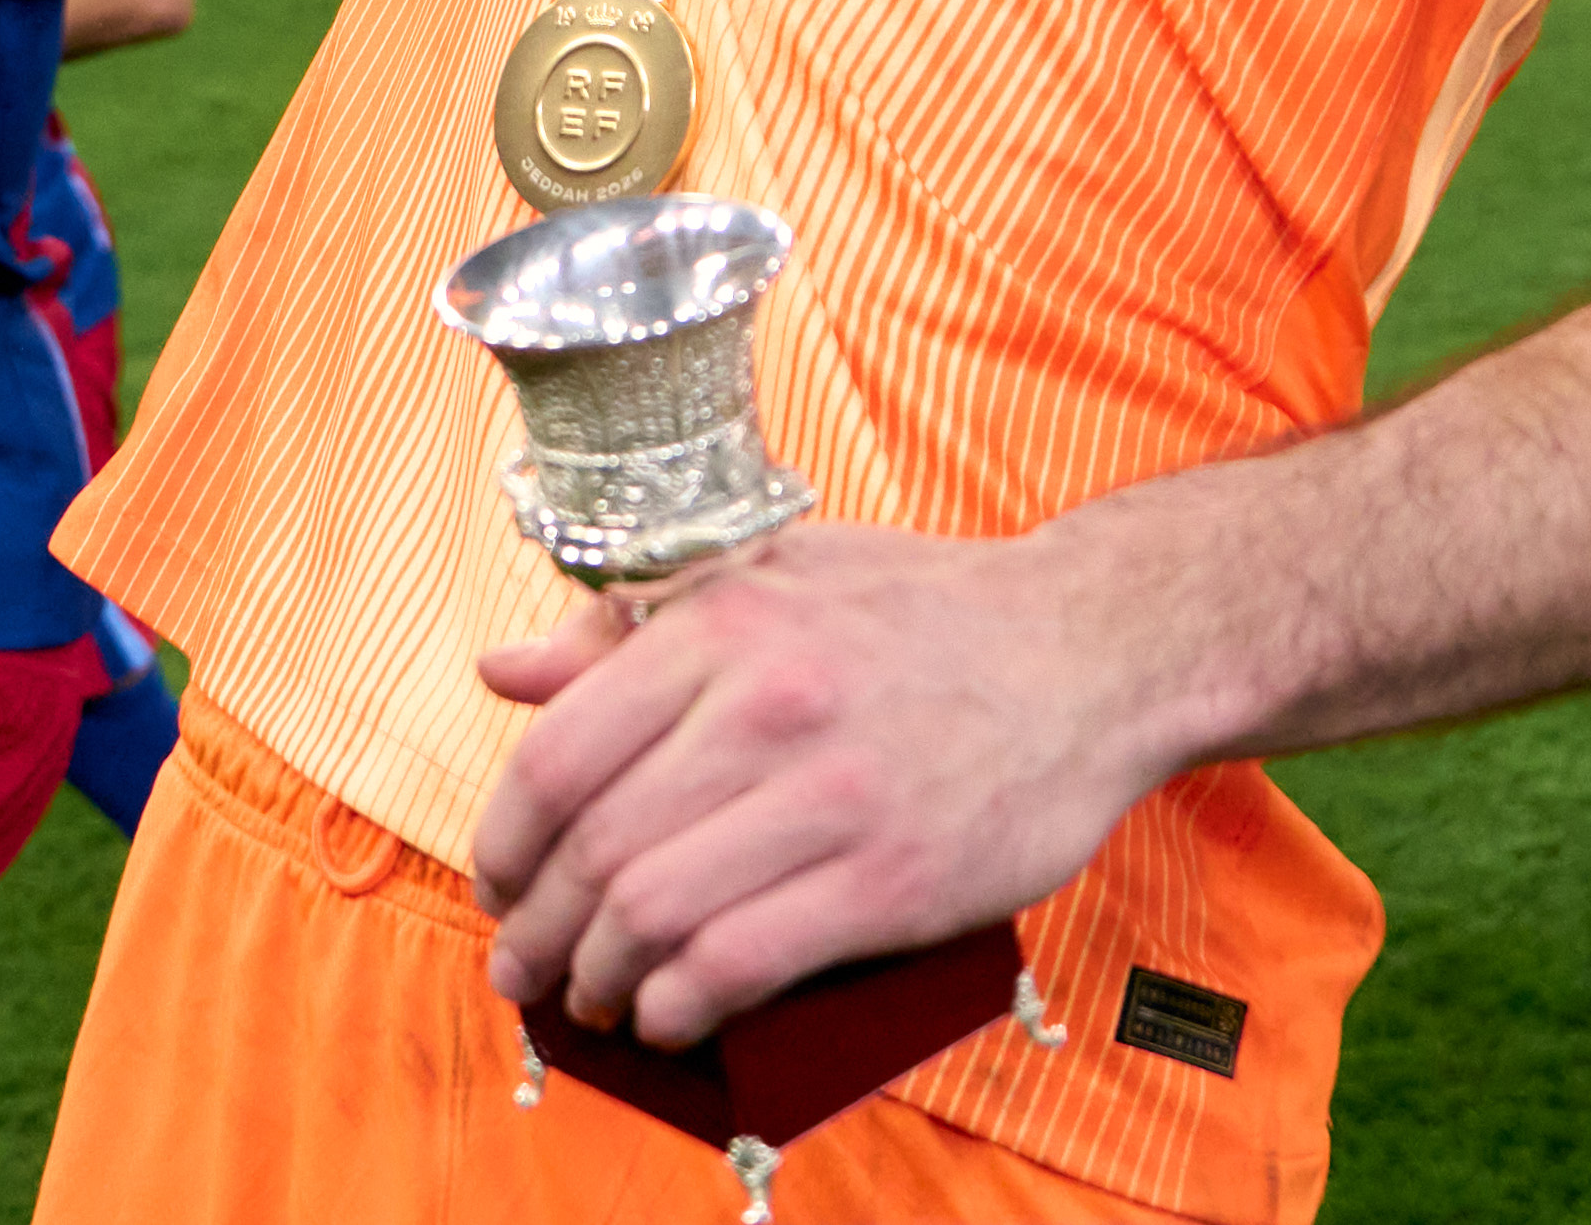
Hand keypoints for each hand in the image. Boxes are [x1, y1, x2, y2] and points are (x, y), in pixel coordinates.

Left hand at [471, 520, 1165, 1047]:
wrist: (1091, 649)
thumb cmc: (921, 612)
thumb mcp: (769, 575)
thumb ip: (629, 629)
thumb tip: (502, 672)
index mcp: (722, 622)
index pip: (559, 754)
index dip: (505, 841)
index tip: (499, 883)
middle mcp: (766, 703)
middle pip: (597, 848)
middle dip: (538, 929)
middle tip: (524, 965)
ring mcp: (833, 796)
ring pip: (656, 914)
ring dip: (600, 979)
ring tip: (593, 997)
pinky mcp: (894, 880)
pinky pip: (744, 962)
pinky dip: (682, 1005)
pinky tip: (668, 1017)